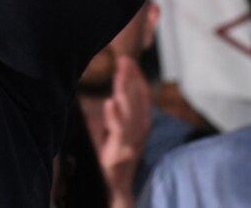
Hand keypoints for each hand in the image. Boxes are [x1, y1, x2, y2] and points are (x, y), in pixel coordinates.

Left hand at [98, 56, 152, 207]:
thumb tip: (110, 96)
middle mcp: (138, 134)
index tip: (130, 62)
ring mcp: (130, 144)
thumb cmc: (112, 161)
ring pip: (130, 114)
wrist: (115, 190)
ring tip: (120, 73)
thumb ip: (115, 118)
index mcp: (138, 128)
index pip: (141, 100)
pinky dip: (115, 117)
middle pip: (137, 103)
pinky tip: (110, 102)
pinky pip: (119, 133)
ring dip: (125, 92)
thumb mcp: (115, 135)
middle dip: (132, 80)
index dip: (137, 81)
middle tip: (125, 59)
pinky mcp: (119, 154)